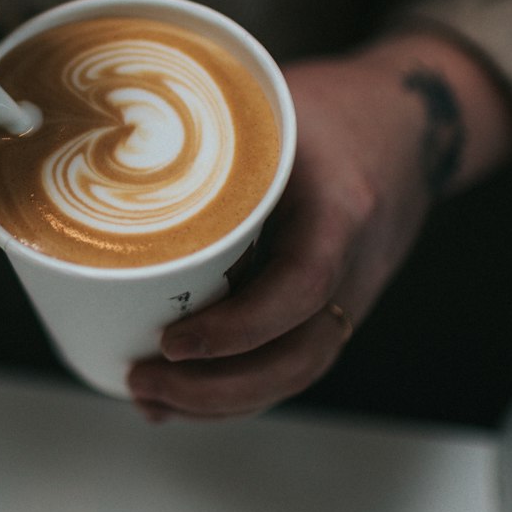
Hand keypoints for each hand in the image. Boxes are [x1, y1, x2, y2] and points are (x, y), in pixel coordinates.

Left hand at [128, 31, 511, 421]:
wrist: (408, 127)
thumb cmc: (333, 109)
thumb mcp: (273, 111)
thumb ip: (210, 142)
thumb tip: (102, 158)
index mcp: (341, 208)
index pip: (303, 285)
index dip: (239, 326)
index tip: (171, 340)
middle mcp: (354, 266)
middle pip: (299, 356)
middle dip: (215, 387)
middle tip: (141, 379)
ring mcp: (349, 296)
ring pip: (295, 373)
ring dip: (220, 401)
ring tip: (148, 397)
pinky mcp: (334, 310)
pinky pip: (291, 365)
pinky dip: (236, 392)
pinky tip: (178, 400)